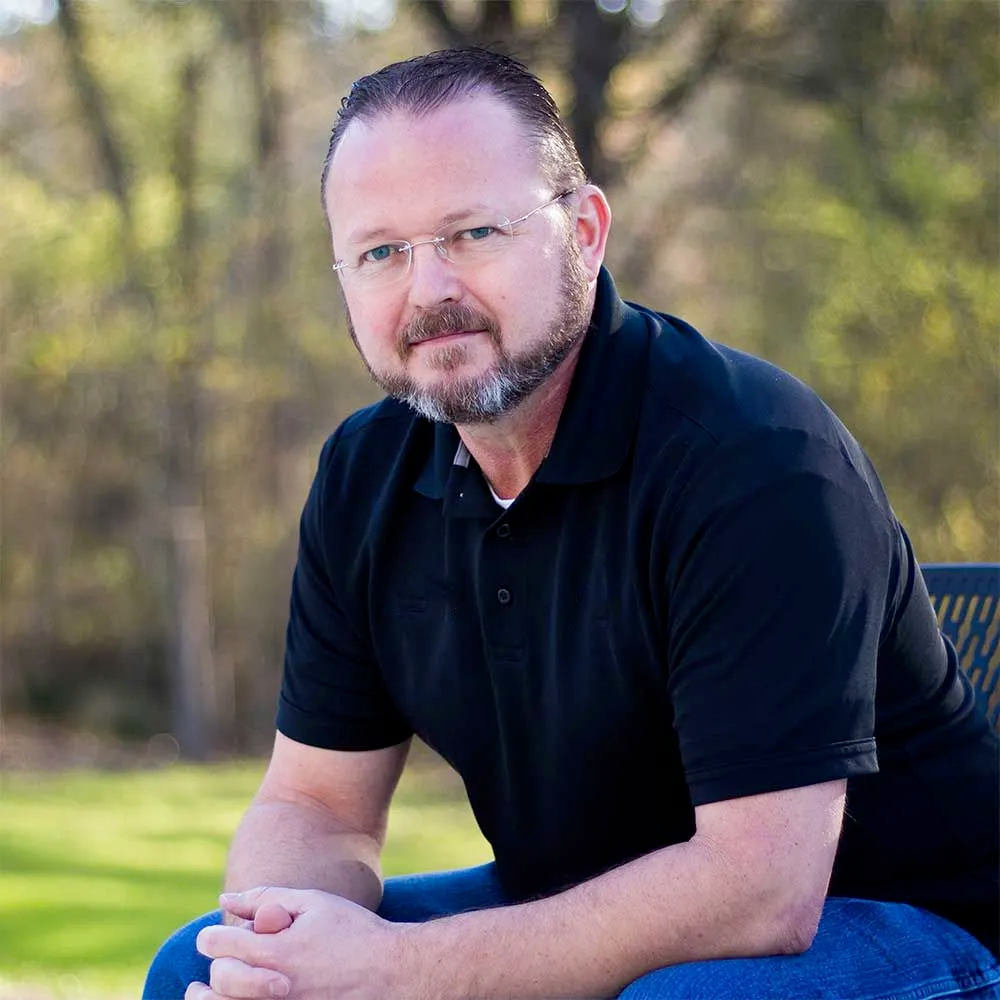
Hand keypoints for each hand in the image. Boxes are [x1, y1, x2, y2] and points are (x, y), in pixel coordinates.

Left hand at [184, 886, 415, 999]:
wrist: (391, 972)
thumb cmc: (353, 931)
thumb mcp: (313, 903)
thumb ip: (266, 898)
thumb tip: (226, 899)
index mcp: (277, 952)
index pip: (221, 947)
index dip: (211, 938)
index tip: (212, 937)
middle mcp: (273, 988)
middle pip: (220, 981)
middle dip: (215, 967)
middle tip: (217, 962)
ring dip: (213, 999)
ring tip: (206, 992)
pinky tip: (242, 999)